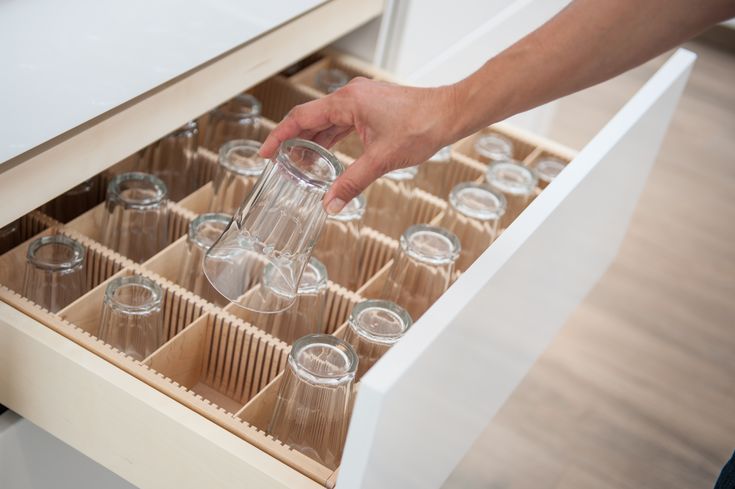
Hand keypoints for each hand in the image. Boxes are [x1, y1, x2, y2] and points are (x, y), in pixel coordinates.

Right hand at [259, 77, 458, 213]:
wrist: (449, 114)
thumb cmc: (422, 126)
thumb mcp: (381, 160)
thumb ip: (352, 183)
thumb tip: (330, 204)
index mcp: (347, 102)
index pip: (301, 118)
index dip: (279, 136)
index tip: (264, 153)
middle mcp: (351, 96)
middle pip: (311, 119)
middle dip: (293, 141)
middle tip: (278, 162)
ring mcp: (363, 101)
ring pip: (328, 121)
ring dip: (313, 141)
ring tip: (299, 162)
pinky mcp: (373, 108)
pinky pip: (343, 122)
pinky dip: (332, 138)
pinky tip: (327, 153)